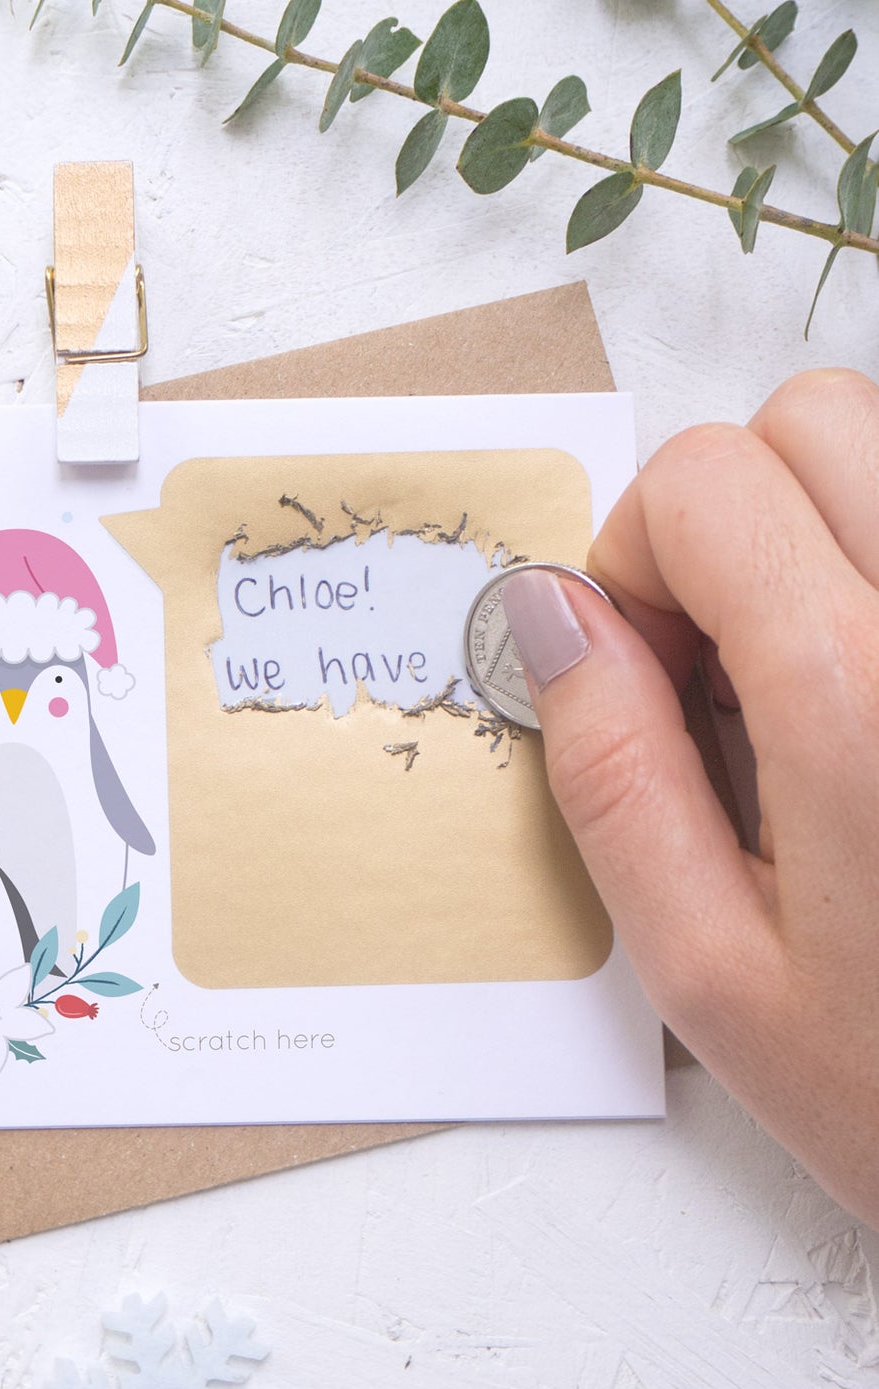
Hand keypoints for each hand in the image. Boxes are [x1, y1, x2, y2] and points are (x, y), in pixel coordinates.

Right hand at [504, 368, 878, 1227]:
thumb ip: (611, 769)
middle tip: (723, 659)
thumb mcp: (711, 966)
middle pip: (812, 418)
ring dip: (821, 533)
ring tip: (815, 683)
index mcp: (858, 704)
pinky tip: (878, 694)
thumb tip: (547, 617)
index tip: (642, 670)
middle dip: (726, 513)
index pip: (705, 482)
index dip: (633, 560)